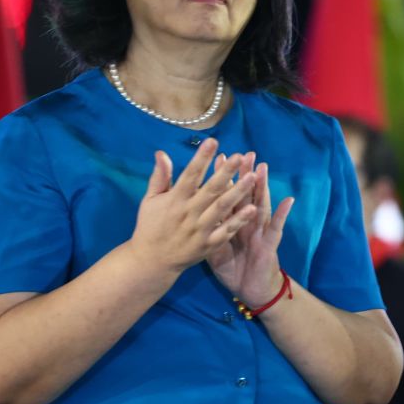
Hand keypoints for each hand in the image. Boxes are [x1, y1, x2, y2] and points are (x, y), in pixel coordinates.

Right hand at [127, 140, 258, 277]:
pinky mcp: (209, 245)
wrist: (152, 261)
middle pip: (210, 189)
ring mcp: (200, 230)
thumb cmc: (150, 226)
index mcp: (174, 199)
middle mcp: (189, 213)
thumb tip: (162, 153)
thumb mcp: (149, 200)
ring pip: (222, 208)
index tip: (213, 141)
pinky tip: (253, 209)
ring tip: (252, 177)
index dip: (202, 158)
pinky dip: (239, 221)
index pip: (190, 175)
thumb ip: (159, 177)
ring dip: (238, 192)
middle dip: (226, 172)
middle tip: (240, 156)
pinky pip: (226, 231)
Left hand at [208, 151, 295, 304]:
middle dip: (245, 174)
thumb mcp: (214, 251)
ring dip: (263, 187)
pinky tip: (288, 200)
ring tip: (263, 168)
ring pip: (261, 205)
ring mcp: (259, 232)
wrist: (250, 291)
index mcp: (231, 223)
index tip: (220, 158)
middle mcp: (246, 223)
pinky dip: (283, 214)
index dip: (224, 178)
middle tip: (244, 154)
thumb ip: (207, 231)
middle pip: (245, 195)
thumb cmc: (233, 270)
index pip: (226, 196)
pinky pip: (276, 228)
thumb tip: (192, 214)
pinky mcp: (269, 244)